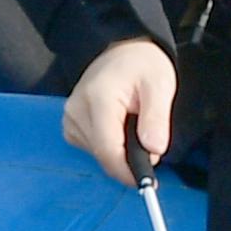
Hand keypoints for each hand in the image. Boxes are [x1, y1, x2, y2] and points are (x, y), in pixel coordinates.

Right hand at [63, 38, 176, 185]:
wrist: (121, 49)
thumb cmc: (140, 64)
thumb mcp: (160, 85)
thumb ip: (157, 118)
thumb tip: (154, 150)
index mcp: (98, 99)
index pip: (108, 149)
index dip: (128, 171)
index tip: (148, 182)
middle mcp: (77, 111)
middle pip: (104, 155)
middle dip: (130, 158)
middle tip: (149, 136)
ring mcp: (70, 119)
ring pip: (98, 155)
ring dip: (120, 151)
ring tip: (134, 123)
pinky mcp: (70, 125)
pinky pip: (92, 149)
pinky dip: (110, 145)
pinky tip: (119, 127)